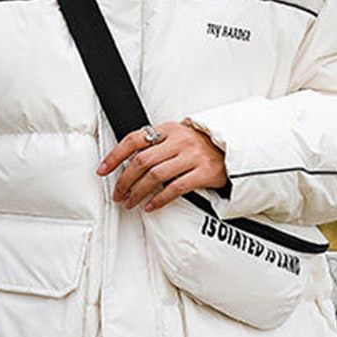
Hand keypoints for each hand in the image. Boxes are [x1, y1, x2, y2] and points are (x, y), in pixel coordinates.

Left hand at [97, 120, 226, 211]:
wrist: (233, 148)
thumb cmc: (199, 144)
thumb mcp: (176, 136)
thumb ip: (154, 144)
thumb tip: (124, 160)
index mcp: (167, 130)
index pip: (133, 140)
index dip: (114, 155)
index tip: (102, 170)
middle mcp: (179, 141)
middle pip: (141, 161)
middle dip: (124, 180)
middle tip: (117, 194)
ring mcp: (192, 156)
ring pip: (155, 176)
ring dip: (138, 192)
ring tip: (129, 202)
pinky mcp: (204, 172)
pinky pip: (176, 188)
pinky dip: (159, 199)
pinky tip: (150, 206)